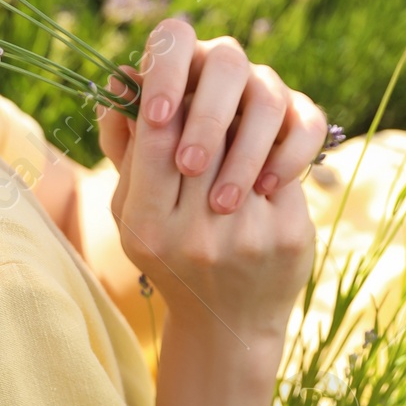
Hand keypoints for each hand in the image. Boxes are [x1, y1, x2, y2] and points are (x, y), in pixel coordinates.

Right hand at [96, 18, 323, 349]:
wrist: (226, 326)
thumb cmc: (171, 257)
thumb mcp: (130, 212)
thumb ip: (124, 149)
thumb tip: (120, 79)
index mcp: (143, 226)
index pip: (153, 139)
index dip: (164, 97)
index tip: (171, 83)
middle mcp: (189, 234)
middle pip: (201, 136)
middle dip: (205, 106)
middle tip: (206, 89)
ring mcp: (241, 237)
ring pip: (244, 144)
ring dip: (239, 124)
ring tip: (233, 121)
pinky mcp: (285, 234)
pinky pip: (279, 167)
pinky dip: (273, 151)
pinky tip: (264, 155)